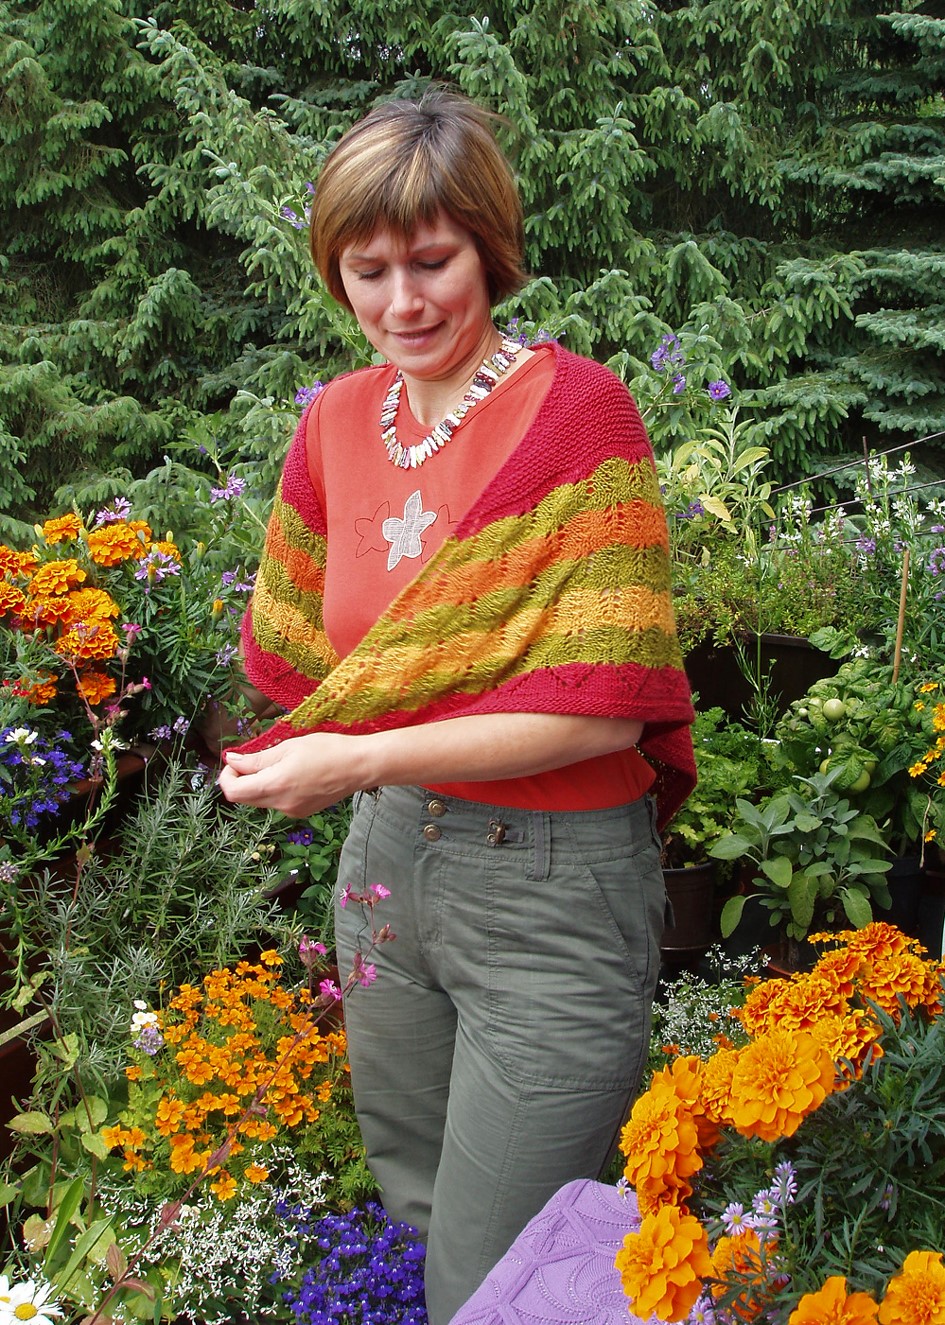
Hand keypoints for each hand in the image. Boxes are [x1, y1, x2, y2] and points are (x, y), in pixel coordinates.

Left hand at [217, 733, 362, 815]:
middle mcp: (280, 804)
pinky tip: (292, 774)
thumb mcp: (288, 747)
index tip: (236, 760)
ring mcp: (291, 811)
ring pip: (261, 800)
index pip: (233, 792)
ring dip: (258, 784)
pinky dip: (274, 789)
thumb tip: (232, 761)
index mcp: (275, 785)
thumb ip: (257, 758)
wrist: (360, 766)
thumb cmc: (328, 750)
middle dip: (241, 780)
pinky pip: (277, 802)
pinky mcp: (301, 812)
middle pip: (244, 798)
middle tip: (251, 760)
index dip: (227, 776)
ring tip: (277, 764)